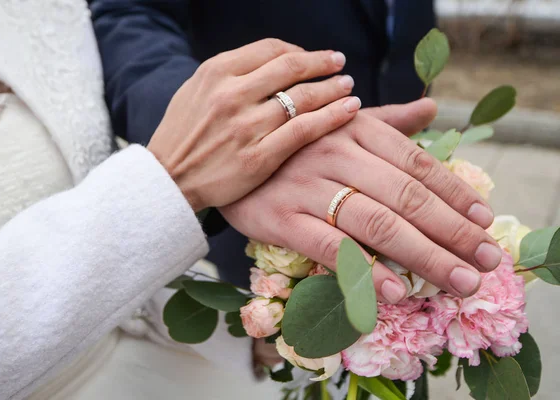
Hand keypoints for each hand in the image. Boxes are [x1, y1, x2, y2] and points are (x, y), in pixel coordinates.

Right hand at [147, 39, 360, 210]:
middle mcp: (231, 94)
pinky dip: (332, 116)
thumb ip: (229, 75)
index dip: (300, 50)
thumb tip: (271, 63)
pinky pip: (304, 130)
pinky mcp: (258, 157)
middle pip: (291, 68)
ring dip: (333, 88)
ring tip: (349, 86)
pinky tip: (350, 109)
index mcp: (215, 73)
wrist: (167, 181)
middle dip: (322, 63)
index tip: (314, 57)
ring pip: (303, 97)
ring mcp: (245, 127)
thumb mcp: (194, 91)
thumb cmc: (181, 136)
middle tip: (339, 63)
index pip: (271, 50)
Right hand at [221, 99, 501, 302]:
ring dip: (422, 255)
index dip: (454, 192)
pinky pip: (328, 246)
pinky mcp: (280, 219)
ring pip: (375, 224)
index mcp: (354, 129)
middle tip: (485, 262)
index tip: (484, 220)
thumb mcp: (337, 124)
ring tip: (457, 280)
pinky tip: (395, 291)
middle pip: (405, 197)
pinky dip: (363, 270)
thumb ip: (386, 122)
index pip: (416, 162)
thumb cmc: (292, 146)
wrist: (226, 155)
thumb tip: (432, 110)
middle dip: (451, 232)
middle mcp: (334, 154)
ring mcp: (306, 188)